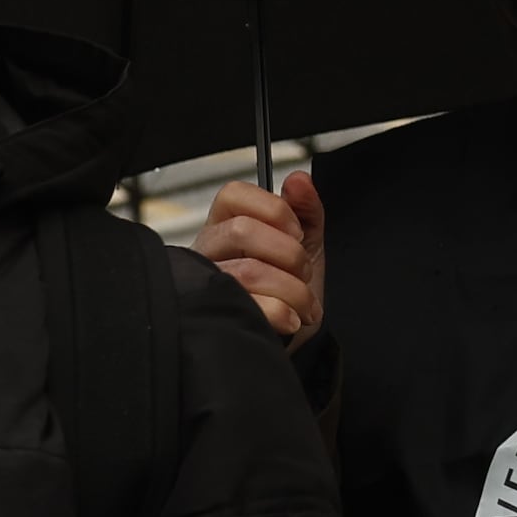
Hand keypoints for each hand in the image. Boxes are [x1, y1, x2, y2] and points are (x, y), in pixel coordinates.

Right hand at [193, 166, 326, 343]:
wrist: (295, 336)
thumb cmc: (290, 284)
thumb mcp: (306, 243)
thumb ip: (305, 209)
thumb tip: (299, 180)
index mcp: (226, 225)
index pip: (232, 195)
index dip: (272, 209)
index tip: (296, 232)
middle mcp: (210, 251)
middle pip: (240, 231)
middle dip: (287, 253)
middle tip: (303, 271)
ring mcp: (210, 286)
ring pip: (248, 272)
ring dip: (293, 289)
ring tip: (305, 303)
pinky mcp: (219, 317)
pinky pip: (250, 306)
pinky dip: (283, 312)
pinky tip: (292, 319)